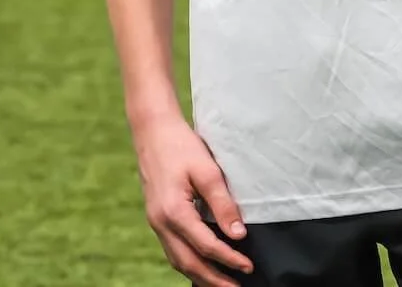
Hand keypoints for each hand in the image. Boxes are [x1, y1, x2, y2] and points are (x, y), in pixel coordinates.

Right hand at [131, 115, 253, 286]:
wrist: (152, 129)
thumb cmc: (181, 146)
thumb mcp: (207, 171)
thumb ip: (223, 204)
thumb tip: (239, 235)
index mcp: (173, 212)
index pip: (206, 246)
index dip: (229, 259)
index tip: (249, 266)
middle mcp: (160, 222)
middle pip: (188, 262)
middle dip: (213, 279)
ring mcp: (155, 221)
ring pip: (177, 260)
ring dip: (200, 275)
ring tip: (222, 284)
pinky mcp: (156, 217)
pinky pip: (172, 249)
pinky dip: (188, 262)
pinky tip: (202, 265)